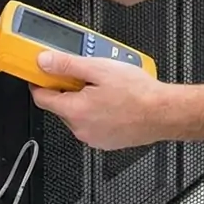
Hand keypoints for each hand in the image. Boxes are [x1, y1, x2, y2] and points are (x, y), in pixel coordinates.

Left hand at [30, 51, 171, 150]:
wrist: (164, 113)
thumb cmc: (138, 94)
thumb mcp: (99, 69)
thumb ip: (67, 65)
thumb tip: (44, 61)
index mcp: (75, 111)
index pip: (42, 98)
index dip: (39, 83)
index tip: (41, 74)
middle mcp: (81, 129)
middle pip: (61, 106)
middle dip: (68, 90)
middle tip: (84, 75)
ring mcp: (94, 138)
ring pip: (78, 116)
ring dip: (84, 102)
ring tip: (104, 88)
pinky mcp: (107, 142)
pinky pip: (93, 125)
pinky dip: (97, 113)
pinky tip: (113, 102)